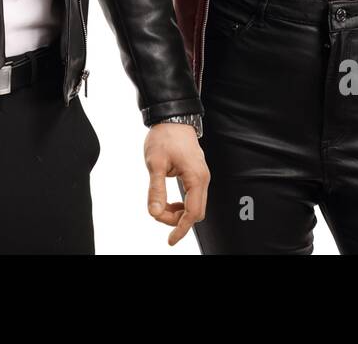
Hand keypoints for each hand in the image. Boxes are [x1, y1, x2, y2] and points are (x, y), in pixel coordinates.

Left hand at [144, 122, 208, 245]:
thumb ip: (156, 190)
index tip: (170, 240)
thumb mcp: (155, 164)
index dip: (181, 228)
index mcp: (196, 177)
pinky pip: (192, 196)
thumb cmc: (165, 137)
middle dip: (177, 220)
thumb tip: (154, 212)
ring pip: (194, 205)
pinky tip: (168, 202)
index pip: (193, 212)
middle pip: (196, 212)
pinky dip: (181, 204)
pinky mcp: (197, 174)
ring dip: (178, 212)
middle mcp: (203, 178)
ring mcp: (201, 176)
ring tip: (160, 207)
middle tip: (157, 214)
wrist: (173, 117)